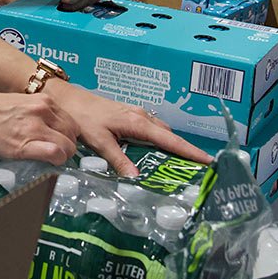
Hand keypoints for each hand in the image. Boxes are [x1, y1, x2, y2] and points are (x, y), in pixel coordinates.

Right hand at [0, 92, 78, 163]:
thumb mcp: (19, 102)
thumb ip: (37, 112)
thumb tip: (47, 127)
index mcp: (42, 101)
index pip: (70, 120)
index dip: (67, 134)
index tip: (61, 140)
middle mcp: (43, 111)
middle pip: (73, 133)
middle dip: (67, 144)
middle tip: (57, 151)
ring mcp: (36, 127)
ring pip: (68, 146)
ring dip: (63, 155)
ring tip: (52, 158)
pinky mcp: (27, 144)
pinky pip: (56, 154)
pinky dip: (57, 161)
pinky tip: (49, 162)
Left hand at [43, 80, 212, 175]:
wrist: (70, 101)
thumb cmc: (83, 118)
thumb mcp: (100, 142)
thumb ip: (118, 160)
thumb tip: (136, 177)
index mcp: (138, 123)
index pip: (171, 140)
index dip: (190, 151)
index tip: (208, 160)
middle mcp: (142, 117)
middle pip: (170, 137)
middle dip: (185, 151)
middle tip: (197, 169)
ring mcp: (137, 114)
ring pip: (162, 132)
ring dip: (172, 146)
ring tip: (181, 165)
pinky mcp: (131, 115)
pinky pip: (152, 130)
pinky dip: (160, 141)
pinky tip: (155, 153)